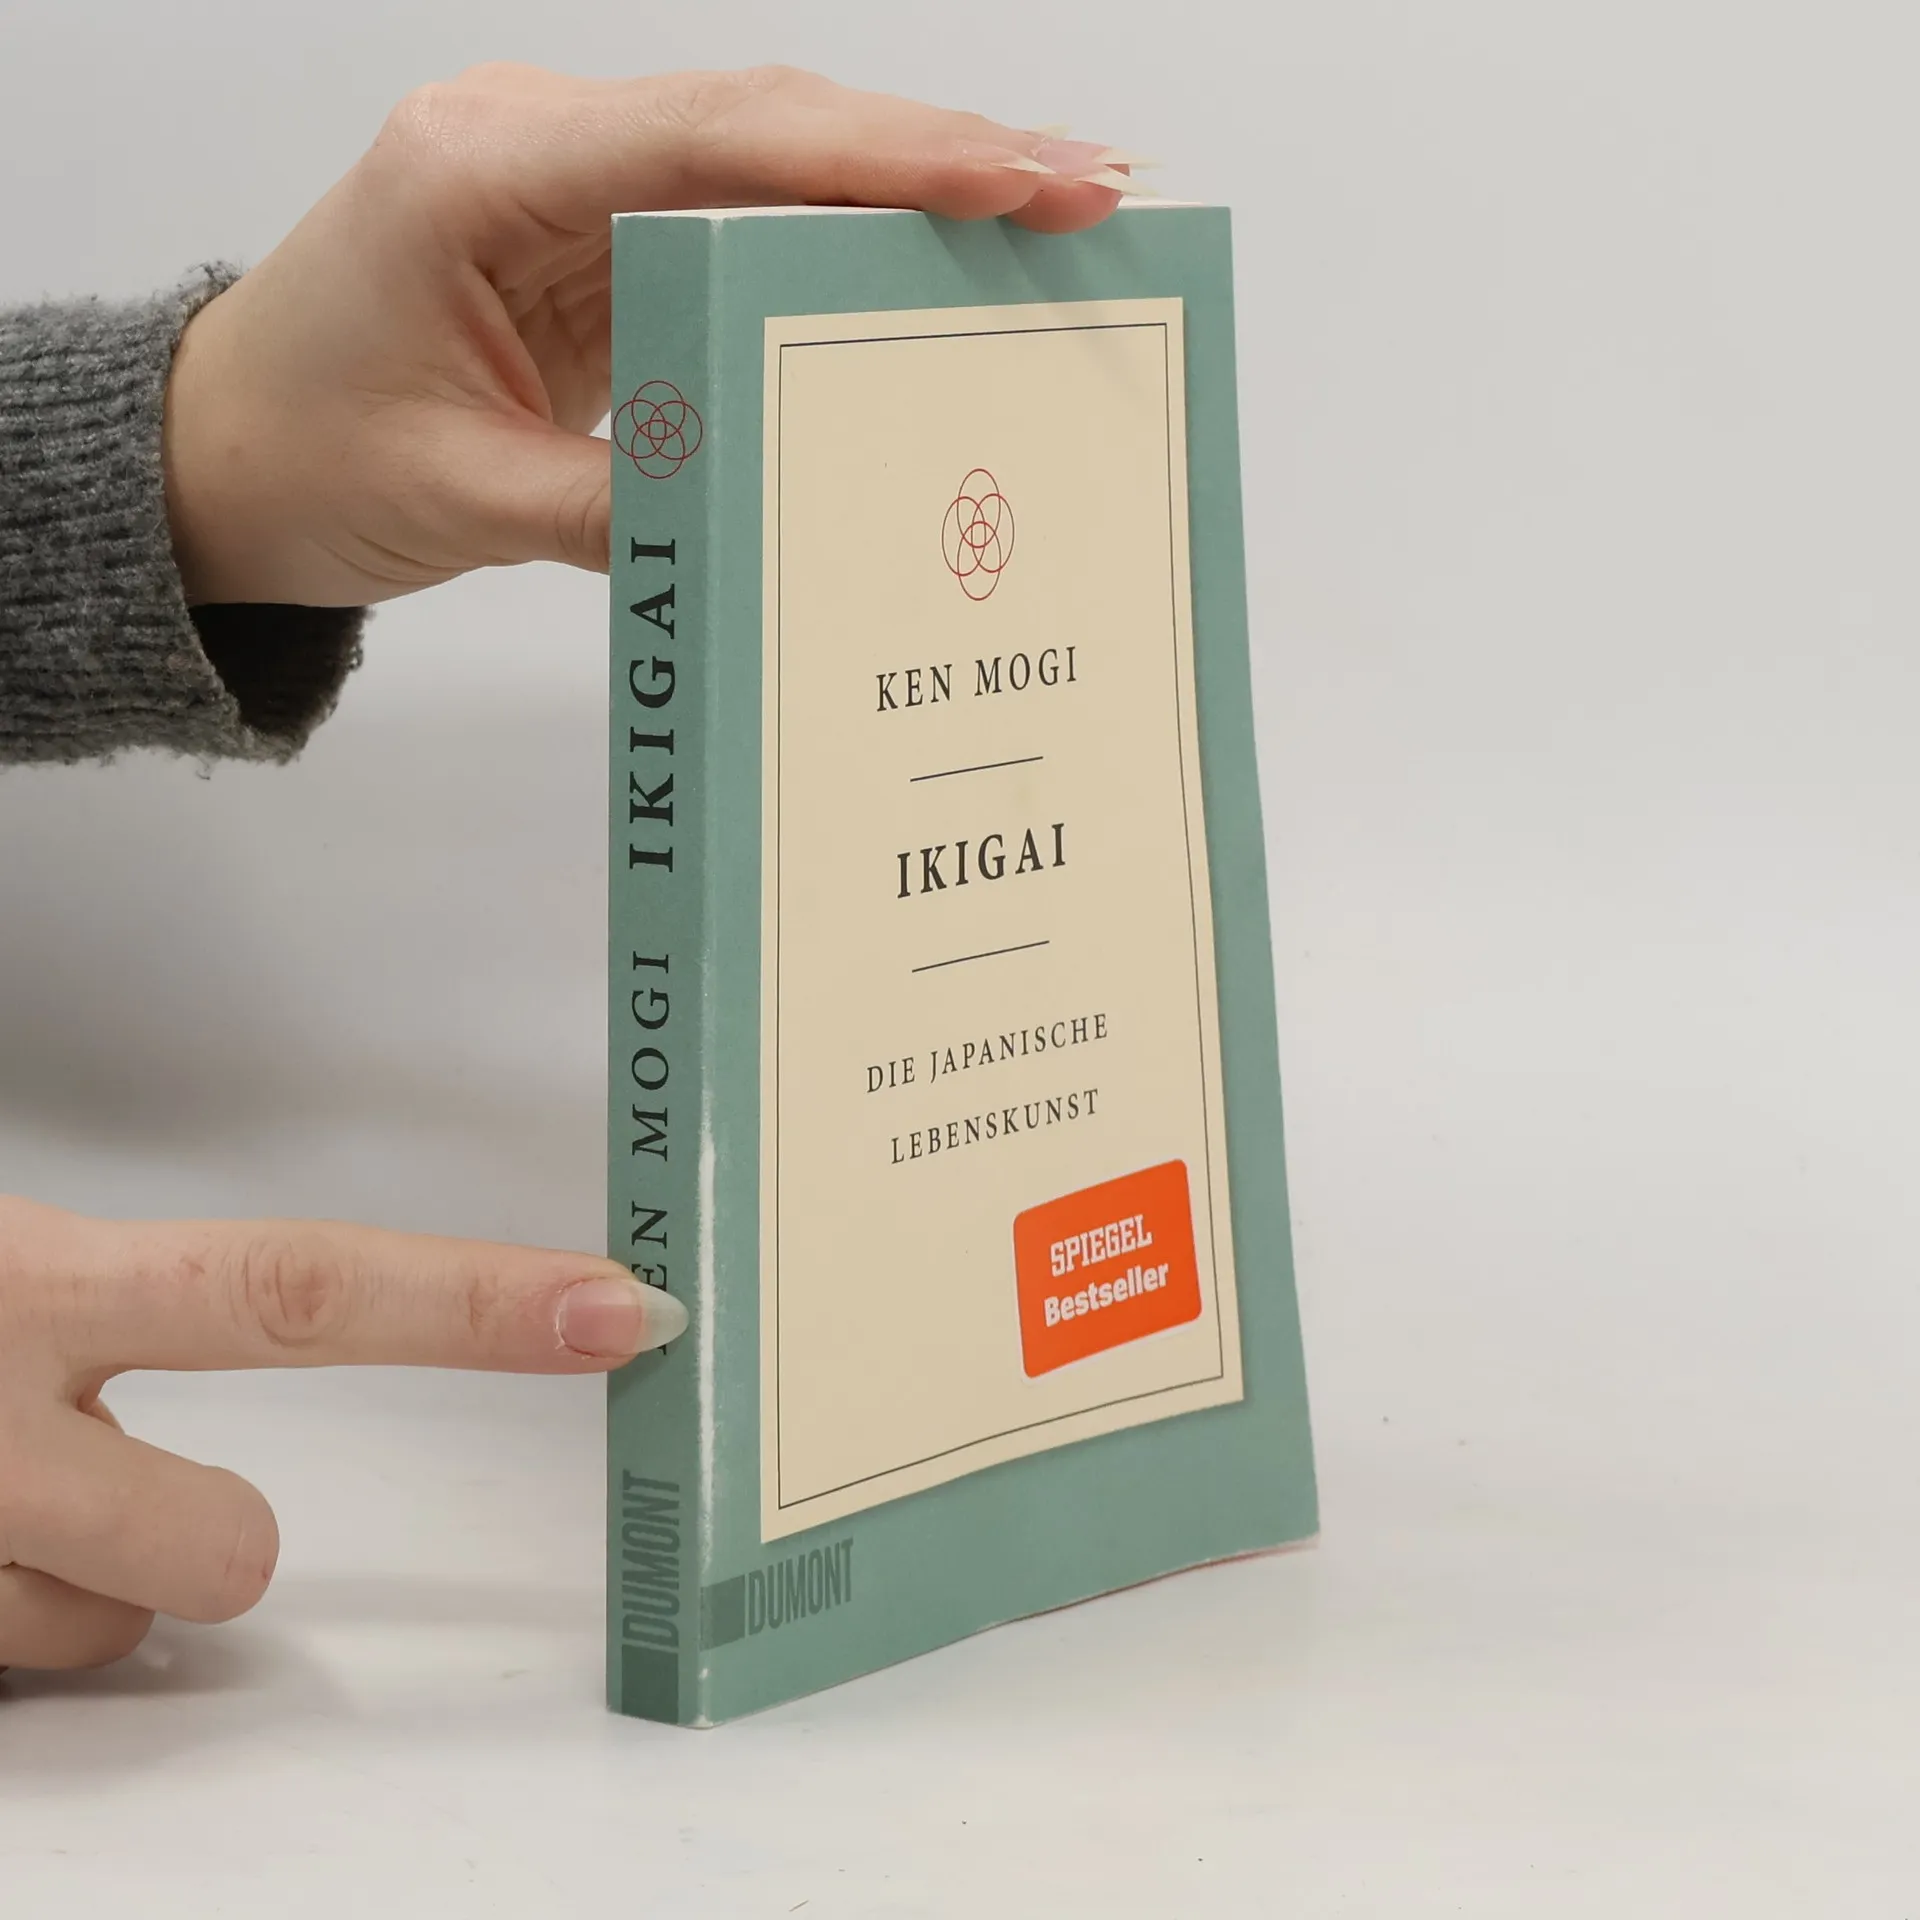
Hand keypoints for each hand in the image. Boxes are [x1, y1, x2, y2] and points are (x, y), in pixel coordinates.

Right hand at [0, 1196, 683, 1670]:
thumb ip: (120, 1294)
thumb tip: (277, 1315)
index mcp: (40, 1279)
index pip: (299, 1288)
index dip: (473, 1307)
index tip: (619, 1311)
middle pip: (229, 1544)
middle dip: (232, 1539)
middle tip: (170, 1501)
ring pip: (120, 1621)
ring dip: (88, 1568)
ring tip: (4, 1491)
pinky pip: (34, 1664)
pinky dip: (13, 1607)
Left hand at [163, 64, 1132, 606]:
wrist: (225, 448)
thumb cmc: (305, 452)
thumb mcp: (461, 500)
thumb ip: (619, 501)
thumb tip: (773, 507)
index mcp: (480, 171)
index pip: (717, 136)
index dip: (881, 153)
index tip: (1016, 176)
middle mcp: (538, 143)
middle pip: (770, 123)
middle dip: (940, 152)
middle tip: (1093, 188)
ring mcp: (573, 181)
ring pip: (773, 159)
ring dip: (912, 186)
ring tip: (1056, 216)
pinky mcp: (600, 235)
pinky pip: (743, 220)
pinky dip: (847, 238)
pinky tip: (938, 258)